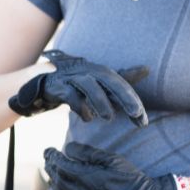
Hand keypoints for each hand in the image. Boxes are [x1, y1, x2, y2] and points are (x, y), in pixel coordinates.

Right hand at [9, 50, 147, 124]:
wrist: (42, 82)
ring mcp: (73, 77)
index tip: (143, 121)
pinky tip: (87, 117)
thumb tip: (146, 68)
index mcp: (101, 72)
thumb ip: (122, 78)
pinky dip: (79, 105)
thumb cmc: (77, 83)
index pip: (122, 84)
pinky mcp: (58, 86)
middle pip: (110, 80)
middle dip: (124, 97)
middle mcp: (89, 71)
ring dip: (100, 101)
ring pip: (90, 85)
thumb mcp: (100, 81)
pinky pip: (70, 94)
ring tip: (108, 118)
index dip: (134, 101)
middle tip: (136, 114)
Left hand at [43, 142, 178, 189]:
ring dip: (54, 182)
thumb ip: (88, 153)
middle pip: (59, 180)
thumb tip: (69, 148)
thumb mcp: (111, 159)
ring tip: (52, 173)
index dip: (53, 157)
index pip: (62, 166)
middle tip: (48, 159)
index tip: (48, 150)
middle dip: (51, 168)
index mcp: (87, 178)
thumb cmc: (130, 178)